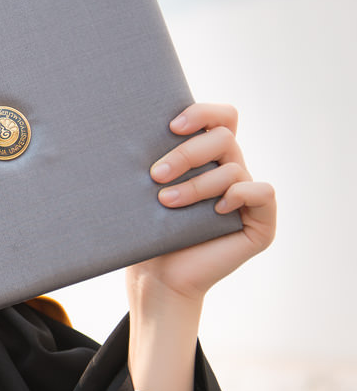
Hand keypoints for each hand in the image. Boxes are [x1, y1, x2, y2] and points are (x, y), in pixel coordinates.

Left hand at [127, 103, 276, 305]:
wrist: (155, 277)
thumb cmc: (146, 231)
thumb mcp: (144, 189)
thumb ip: (151, 157)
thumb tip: (127, 124)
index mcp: (207, 158)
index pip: (222, 117)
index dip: (202, 113)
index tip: (171, 126)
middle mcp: (230, 171)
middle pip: (224, 137)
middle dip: (186, 153)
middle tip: (155, 175)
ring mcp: (246, 197)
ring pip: (233, 169)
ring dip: (196, 185)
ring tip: (166, 203)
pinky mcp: (260, 223)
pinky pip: (262, 192)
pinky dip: (239, 194)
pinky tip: (217, 209)